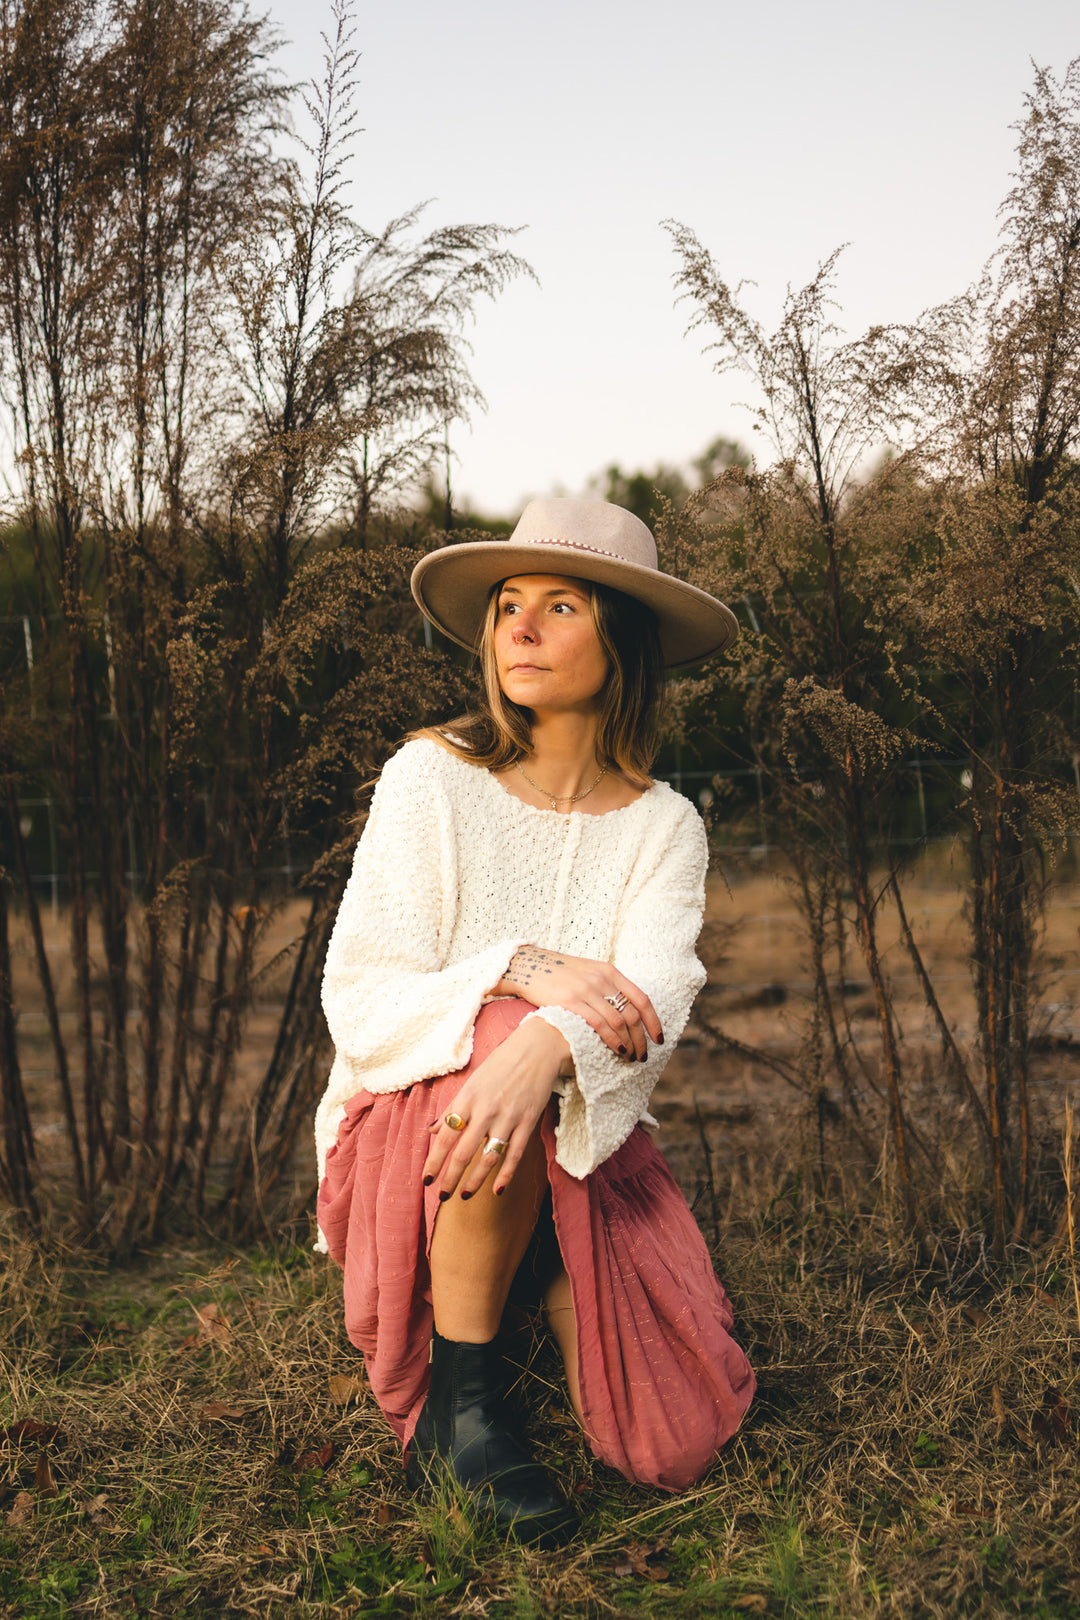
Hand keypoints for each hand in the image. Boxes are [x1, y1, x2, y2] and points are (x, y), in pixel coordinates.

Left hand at [422, 1018, 568, 1196]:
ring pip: (489, 1157)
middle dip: (451, 1177)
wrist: (537, 1050)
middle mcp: (486, 1110)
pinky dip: (506, 1174)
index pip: (446, 1136)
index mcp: (468, 1098)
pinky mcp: (528, 1122)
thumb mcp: (472, 1082)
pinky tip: (497, 1189)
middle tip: (443, 1196)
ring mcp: (509, 1117)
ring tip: (464, 1195)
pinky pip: (515, 1154)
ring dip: (475, 1180)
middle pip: (464, 1151)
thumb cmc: (500, 1065)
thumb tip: (433, 1129)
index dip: (435, 1160)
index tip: (426, 1179)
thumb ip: (453, 1107)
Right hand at [494, 946, 662, 1061]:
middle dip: (641, 1038)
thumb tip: (627, 1009)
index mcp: (610, 972)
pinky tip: (617, 1050)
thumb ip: (608, 986)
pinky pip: (599, 1024)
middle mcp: (601, 980)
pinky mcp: (570, 1001)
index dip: (654, 1021)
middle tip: (643, 1055)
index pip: (642, 999)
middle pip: (632, 1014)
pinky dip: (612, 1040)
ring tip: (630, 1057)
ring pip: (618, 1022)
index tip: (658, 1038)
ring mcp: (586, 990)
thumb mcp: (589, 972)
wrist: (529, 966)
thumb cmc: (560, 973)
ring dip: (628, 1043)